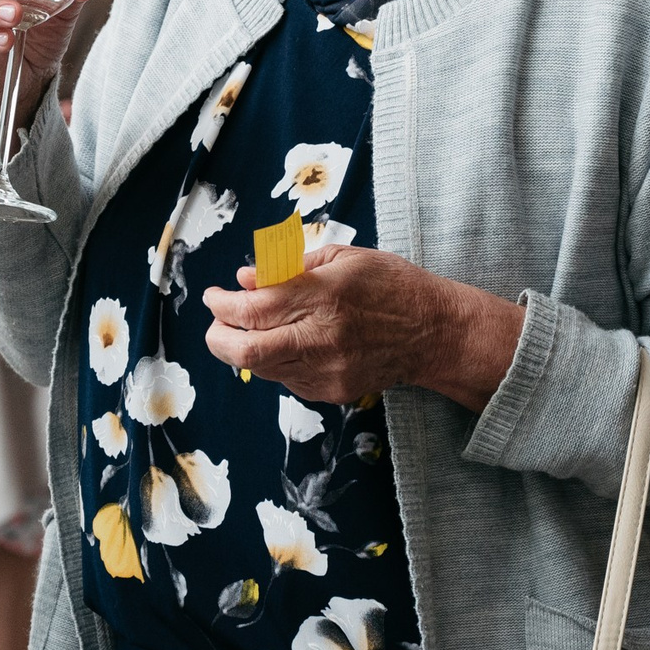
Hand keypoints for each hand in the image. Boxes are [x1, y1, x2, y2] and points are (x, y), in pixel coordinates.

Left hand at [201, 245, 523, 411]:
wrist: (435, 333)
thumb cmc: (392, 285)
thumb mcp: (344, 258)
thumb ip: (291, 268)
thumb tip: (245, 279)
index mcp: (323, 296)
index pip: (251, 309)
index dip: (221, 305)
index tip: (213, 296)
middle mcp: (320, 337)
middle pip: (244, 350)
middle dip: (217, 337)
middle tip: (216, 323)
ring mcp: (326, 370)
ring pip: (261, 369)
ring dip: (245, 349)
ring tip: (253, 330)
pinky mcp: (332, 391)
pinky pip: (286, 380)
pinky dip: (276, 362)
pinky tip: (289, 344)